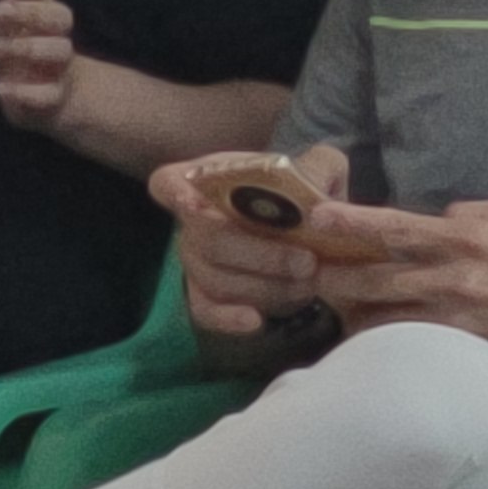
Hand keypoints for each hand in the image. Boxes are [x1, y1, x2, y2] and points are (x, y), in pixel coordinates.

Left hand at [0, 0, 83, 135]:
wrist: (44, 101)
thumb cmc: (19, 52)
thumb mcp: (7, 28)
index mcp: (44, 15)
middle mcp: (57, 37)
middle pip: (60, 17)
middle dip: (30, 11)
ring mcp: (60, 68)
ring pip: (60, 51)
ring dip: (27, 47)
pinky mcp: (53, 98)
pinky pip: (47, 94)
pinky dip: (23, 92)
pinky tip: (1, 88)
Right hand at [159, 140, 343, 340]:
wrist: (306, 235)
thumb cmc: (298, 195)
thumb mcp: (316, 168)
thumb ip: (320, 167)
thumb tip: (317, 194)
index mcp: (205, 180)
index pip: (168, 183)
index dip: (174, 192)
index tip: (192, 201)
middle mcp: (189, 220)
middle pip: (205, 237)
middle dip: (257, 252)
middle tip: (306, 262)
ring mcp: (193, 261)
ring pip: (213, 277)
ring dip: (262, 285)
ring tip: (306, 286)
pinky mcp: (204, 296)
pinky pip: (205, 311)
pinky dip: (227, 318)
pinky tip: (255, 321)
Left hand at [302, 190, 487, 375]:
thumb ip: (472, 211)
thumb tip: (436, 214)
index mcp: (465, 239)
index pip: (397, 227)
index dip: (353, 223)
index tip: (318, 218)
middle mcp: (453, 279)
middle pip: (377, 278)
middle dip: (335, 276)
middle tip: (304, 272)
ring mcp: (454, 320)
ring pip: (384, 318)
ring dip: (351, 313)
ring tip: (327, 306)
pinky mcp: (460, 350)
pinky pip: (409, 346)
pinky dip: (382, 343)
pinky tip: (362, 340)